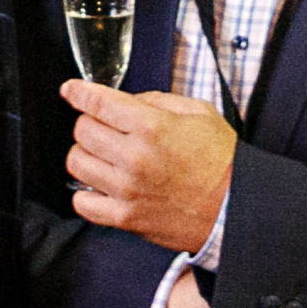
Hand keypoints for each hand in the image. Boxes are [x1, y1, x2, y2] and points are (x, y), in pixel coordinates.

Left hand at [63, 82, 237, 253]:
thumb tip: (127, 101)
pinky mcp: (126, 218)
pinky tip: (101, 185)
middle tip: (104, 126)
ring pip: (77, 163)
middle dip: (89, 122)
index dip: (78, 92)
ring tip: (103, 155)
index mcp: (152, 127)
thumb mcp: (199, 113)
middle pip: (82, 130)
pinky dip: (86, 193)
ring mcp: (127, 190)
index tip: (71, 90)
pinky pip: (83, 203)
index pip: (97, 102)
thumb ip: (159, 100)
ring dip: (86, 154)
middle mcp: (134, 157)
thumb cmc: (222, 161)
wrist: (235, 208)